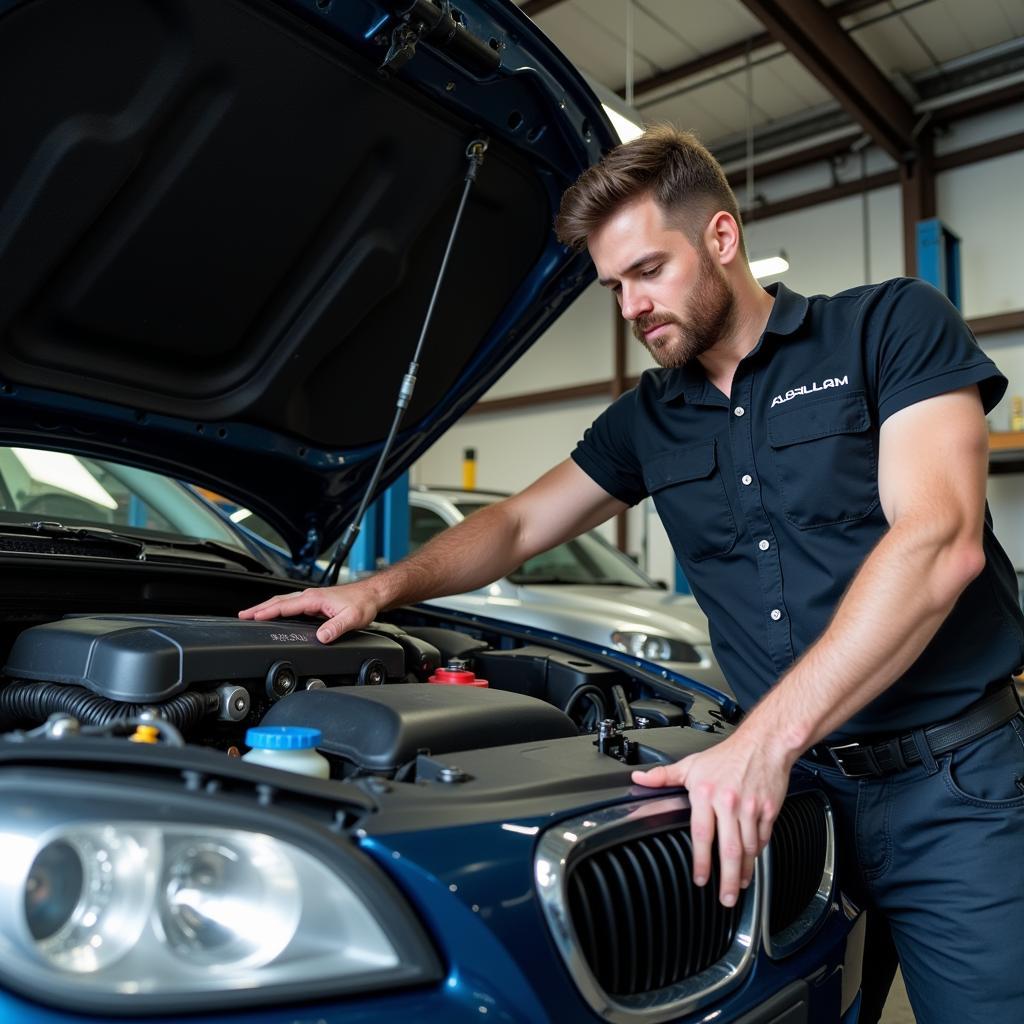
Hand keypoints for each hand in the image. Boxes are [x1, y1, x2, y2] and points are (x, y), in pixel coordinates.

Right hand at [238, 582, 380, 642]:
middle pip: (278, 601)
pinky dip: (278, 608)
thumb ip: (335, 627)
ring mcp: (312, 599)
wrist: (372, 594)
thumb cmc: (363, 603)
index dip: (266, 612)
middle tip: (242, 616)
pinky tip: (275, 614)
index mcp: (314, 598)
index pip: (284, 606)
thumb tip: (321, 637)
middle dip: (259, 608)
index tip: (251, 617)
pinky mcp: (315, 603)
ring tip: (252, 615)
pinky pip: (291, 605)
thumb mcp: (351, 618)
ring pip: (284, 602)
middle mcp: (310, 596)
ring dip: (267, 607)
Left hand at [631, 733, 790, 907]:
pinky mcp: (769, 810)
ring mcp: (751, 808)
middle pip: (729, 849)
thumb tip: (639, 779)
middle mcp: (729, 803)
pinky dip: (757, 852)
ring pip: (748, 848)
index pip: (701, 834)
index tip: (700, 879)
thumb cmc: (727, 755)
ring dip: (744, 870)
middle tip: (725, 898)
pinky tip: (752, 861)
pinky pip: (763, 838)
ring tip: (738, 884)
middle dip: (727, 878)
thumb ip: (664, 776)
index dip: (700, 861)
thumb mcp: (692, 764)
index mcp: (707, 793)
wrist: (763, 743)